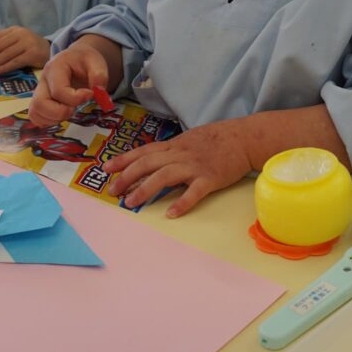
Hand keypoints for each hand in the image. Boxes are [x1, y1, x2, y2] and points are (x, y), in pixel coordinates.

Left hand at [0, 26, 50, 73]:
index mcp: (14, 30)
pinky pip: (15, 61)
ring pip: (5, 54)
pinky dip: (4, 67)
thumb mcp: (17, 42)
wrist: (52, 51)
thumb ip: (3, 46)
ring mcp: (27, 43)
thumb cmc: (31, 49)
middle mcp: (20, 34)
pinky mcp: (33, 53)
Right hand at [28, 41, 109, 126]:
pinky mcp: (39, 100)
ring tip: (69, 111)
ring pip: (35, 112)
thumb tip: (97, 92)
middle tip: (75, 108)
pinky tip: (61, 115)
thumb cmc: (84, 60)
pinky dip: (48, 121)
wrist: (76, 58)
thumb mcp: (96, 61)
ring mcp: (39, 91)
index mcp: (55, 67)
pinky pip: (35, 116)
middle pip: (40, 103)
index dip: (76, 98)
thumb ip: (99, 76)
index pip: (58, 91)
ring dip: (54, 118)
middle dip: (60, 112)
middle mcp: (43, 79)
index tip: (89, 94)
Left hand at [103, 118, 253, 217]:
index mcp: (175, 145)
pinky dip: (181, 202)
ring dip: (145, 189)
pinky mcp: (210, 178)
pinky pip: (193, 191)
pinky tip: (170, 214)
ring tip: (131, 202)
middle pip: (148, 163)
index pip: (144, 151)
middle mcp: (180, 154)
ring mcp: (195, 166)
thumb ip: (173, 150)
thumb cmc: (219, 139)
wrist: (245, 138)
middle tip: (112, 191)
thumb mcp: (191, 139)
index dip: (124, 160)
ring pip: (164, 176)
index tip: (106, 169)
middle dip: (127, 177)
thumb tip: (156, 160)